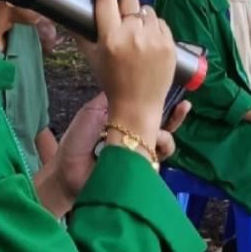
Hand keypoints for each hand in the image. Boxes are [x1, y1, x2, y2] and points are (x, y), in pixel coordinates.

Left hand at [43, 95, 190, 212]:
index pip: (150, 109)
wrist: (68, 170)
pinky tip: (149, 147)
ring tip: (151, 135)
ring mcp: (141, 155)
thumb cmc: (77, 141)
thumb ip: (112, 97)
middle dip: (175, 117)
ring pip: (166, 143)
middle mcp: (136, 137)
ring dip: (164, 136)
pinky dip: (158, 151)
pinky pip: (158, 161)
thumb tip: (130, 80)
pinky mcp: (142, 171)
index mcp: (126, 121)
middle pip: (165, 125)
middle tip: (182, 107)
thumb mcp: (93, 111)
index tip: (175, 92)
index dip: (163, 101)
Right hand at [88, 0, 176, 150]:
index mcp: (111, 37)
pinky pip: (162, 23)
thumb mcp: (92, 59)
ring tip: (138, 33)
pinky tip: (150, 41)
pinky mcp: (169, 44)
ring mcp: (154, 39)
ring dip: (142, 18)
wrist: (138, 105)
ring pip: (147, 10)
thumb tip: (71, 18)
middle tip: (123, 19)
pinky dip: (155, 29)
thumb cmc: (112, 82)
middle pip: (130, 0)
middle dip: (125, 7)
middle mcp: (132, 35)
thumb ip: (81, 35)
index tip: (106, 5)